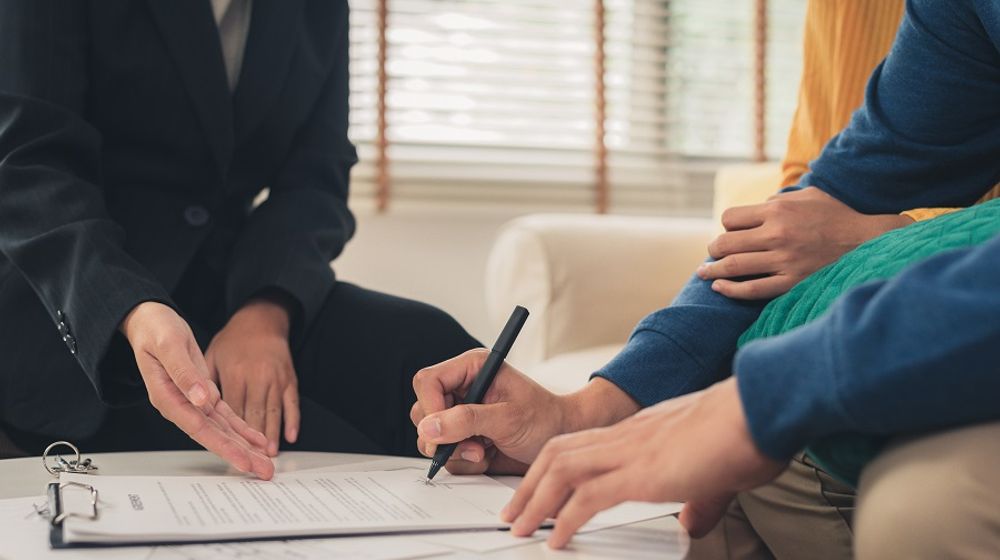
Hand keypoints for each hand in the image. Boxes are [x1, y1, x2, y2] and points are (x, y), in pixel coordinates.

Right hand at [121, 302, 272, 478]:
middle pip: (214, 436)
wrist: (150, 322)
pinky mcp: (203, 394)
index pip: (199, 429)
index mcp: (168, 398)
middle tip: (264, 471)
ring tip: (265, 463)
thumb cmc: (155, 331)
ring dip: (245, 447)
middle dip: (240, 455)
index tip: (243, 460)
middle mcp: (181, 406)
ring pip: (222, 430)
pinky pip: (225, 417)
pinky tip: (256, 441)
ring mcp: (192, 403)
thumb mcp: (168, 346)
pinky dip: (241, 429)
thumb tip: (200, 399)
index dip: (223, 446)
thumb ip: (184, 374)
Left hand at [206, 298, 298, 456]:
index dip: (230, 433)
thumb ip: (202, 380)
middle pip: (253, 416)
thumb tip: (201, 405)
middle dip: (252, 443)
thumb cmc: (233, 339)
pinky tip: (288, 437)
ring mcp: (275, 379)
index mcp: (235, 373)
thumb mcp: (211, 355)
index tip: (229, 451)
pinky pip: (291, 403)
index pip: (231, 411)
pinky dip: (291, 421)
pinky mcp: (288, 379)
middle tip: (253, 463)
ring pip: (272, 413)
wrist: (261, 319)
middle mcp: (258, 377)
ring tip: (268, 457)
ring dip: (271, 436)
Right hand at [411, 350, 638, 474]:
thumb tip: (428, 427)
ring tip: (484, 451)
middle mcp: (462, 389)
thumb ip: (467, 420)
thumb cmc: (544, 419)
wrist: (562, 439)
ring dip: (455, 451)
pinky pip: (445, 453)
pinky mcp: (463, 436)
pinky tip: (487, 455)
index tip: (441, 431)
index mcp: (472, 369)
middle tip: (473, 446)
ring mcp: (460, 414)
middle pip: (423, 411)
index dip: (430, 407)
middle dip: (444, 435)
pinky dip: (464, 461)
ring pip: (430, 436)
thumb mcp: (508, 418)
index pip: (428, 381)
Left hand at [502, 378, 785, 548]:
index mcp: (641, 431)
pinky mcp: (642, 473)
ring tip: (521, 526)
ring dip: (536, 500)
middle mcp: (628, 436)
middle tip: (514, 510)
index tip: (541, 489)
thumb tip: (693, 521)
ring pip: (562, 469)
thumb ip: (699, 497)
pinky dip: (565, 520)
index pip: (584, 444)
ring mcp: (632, 451)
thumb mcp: (717, 472)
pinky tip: (557, 540)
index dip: (555, 466)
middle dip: (530, 483)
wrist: (763, 406)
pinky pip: (588, 498)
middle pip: (559, 452)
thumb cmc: (749, 430)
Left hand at [698, 187, 912, 299]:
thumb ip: (777, 200)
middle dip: (714, 249)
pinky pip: (752, 289)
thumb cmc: (836, 216)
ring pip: (733, 266)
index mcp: (778, 210)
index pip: (729, 218)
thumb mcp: (807, 196)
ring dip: (712, 270)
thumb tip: (754, 209)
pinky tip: (719, 288)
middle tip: (712, 254)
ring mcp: (784, 260)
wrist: (868, 242)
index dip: (725, 226)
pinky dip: (730, 290)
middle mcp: (777, 234)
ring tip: (704, 272)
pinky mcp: (791, 282)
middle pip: (725, 243)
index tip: (729, 232)